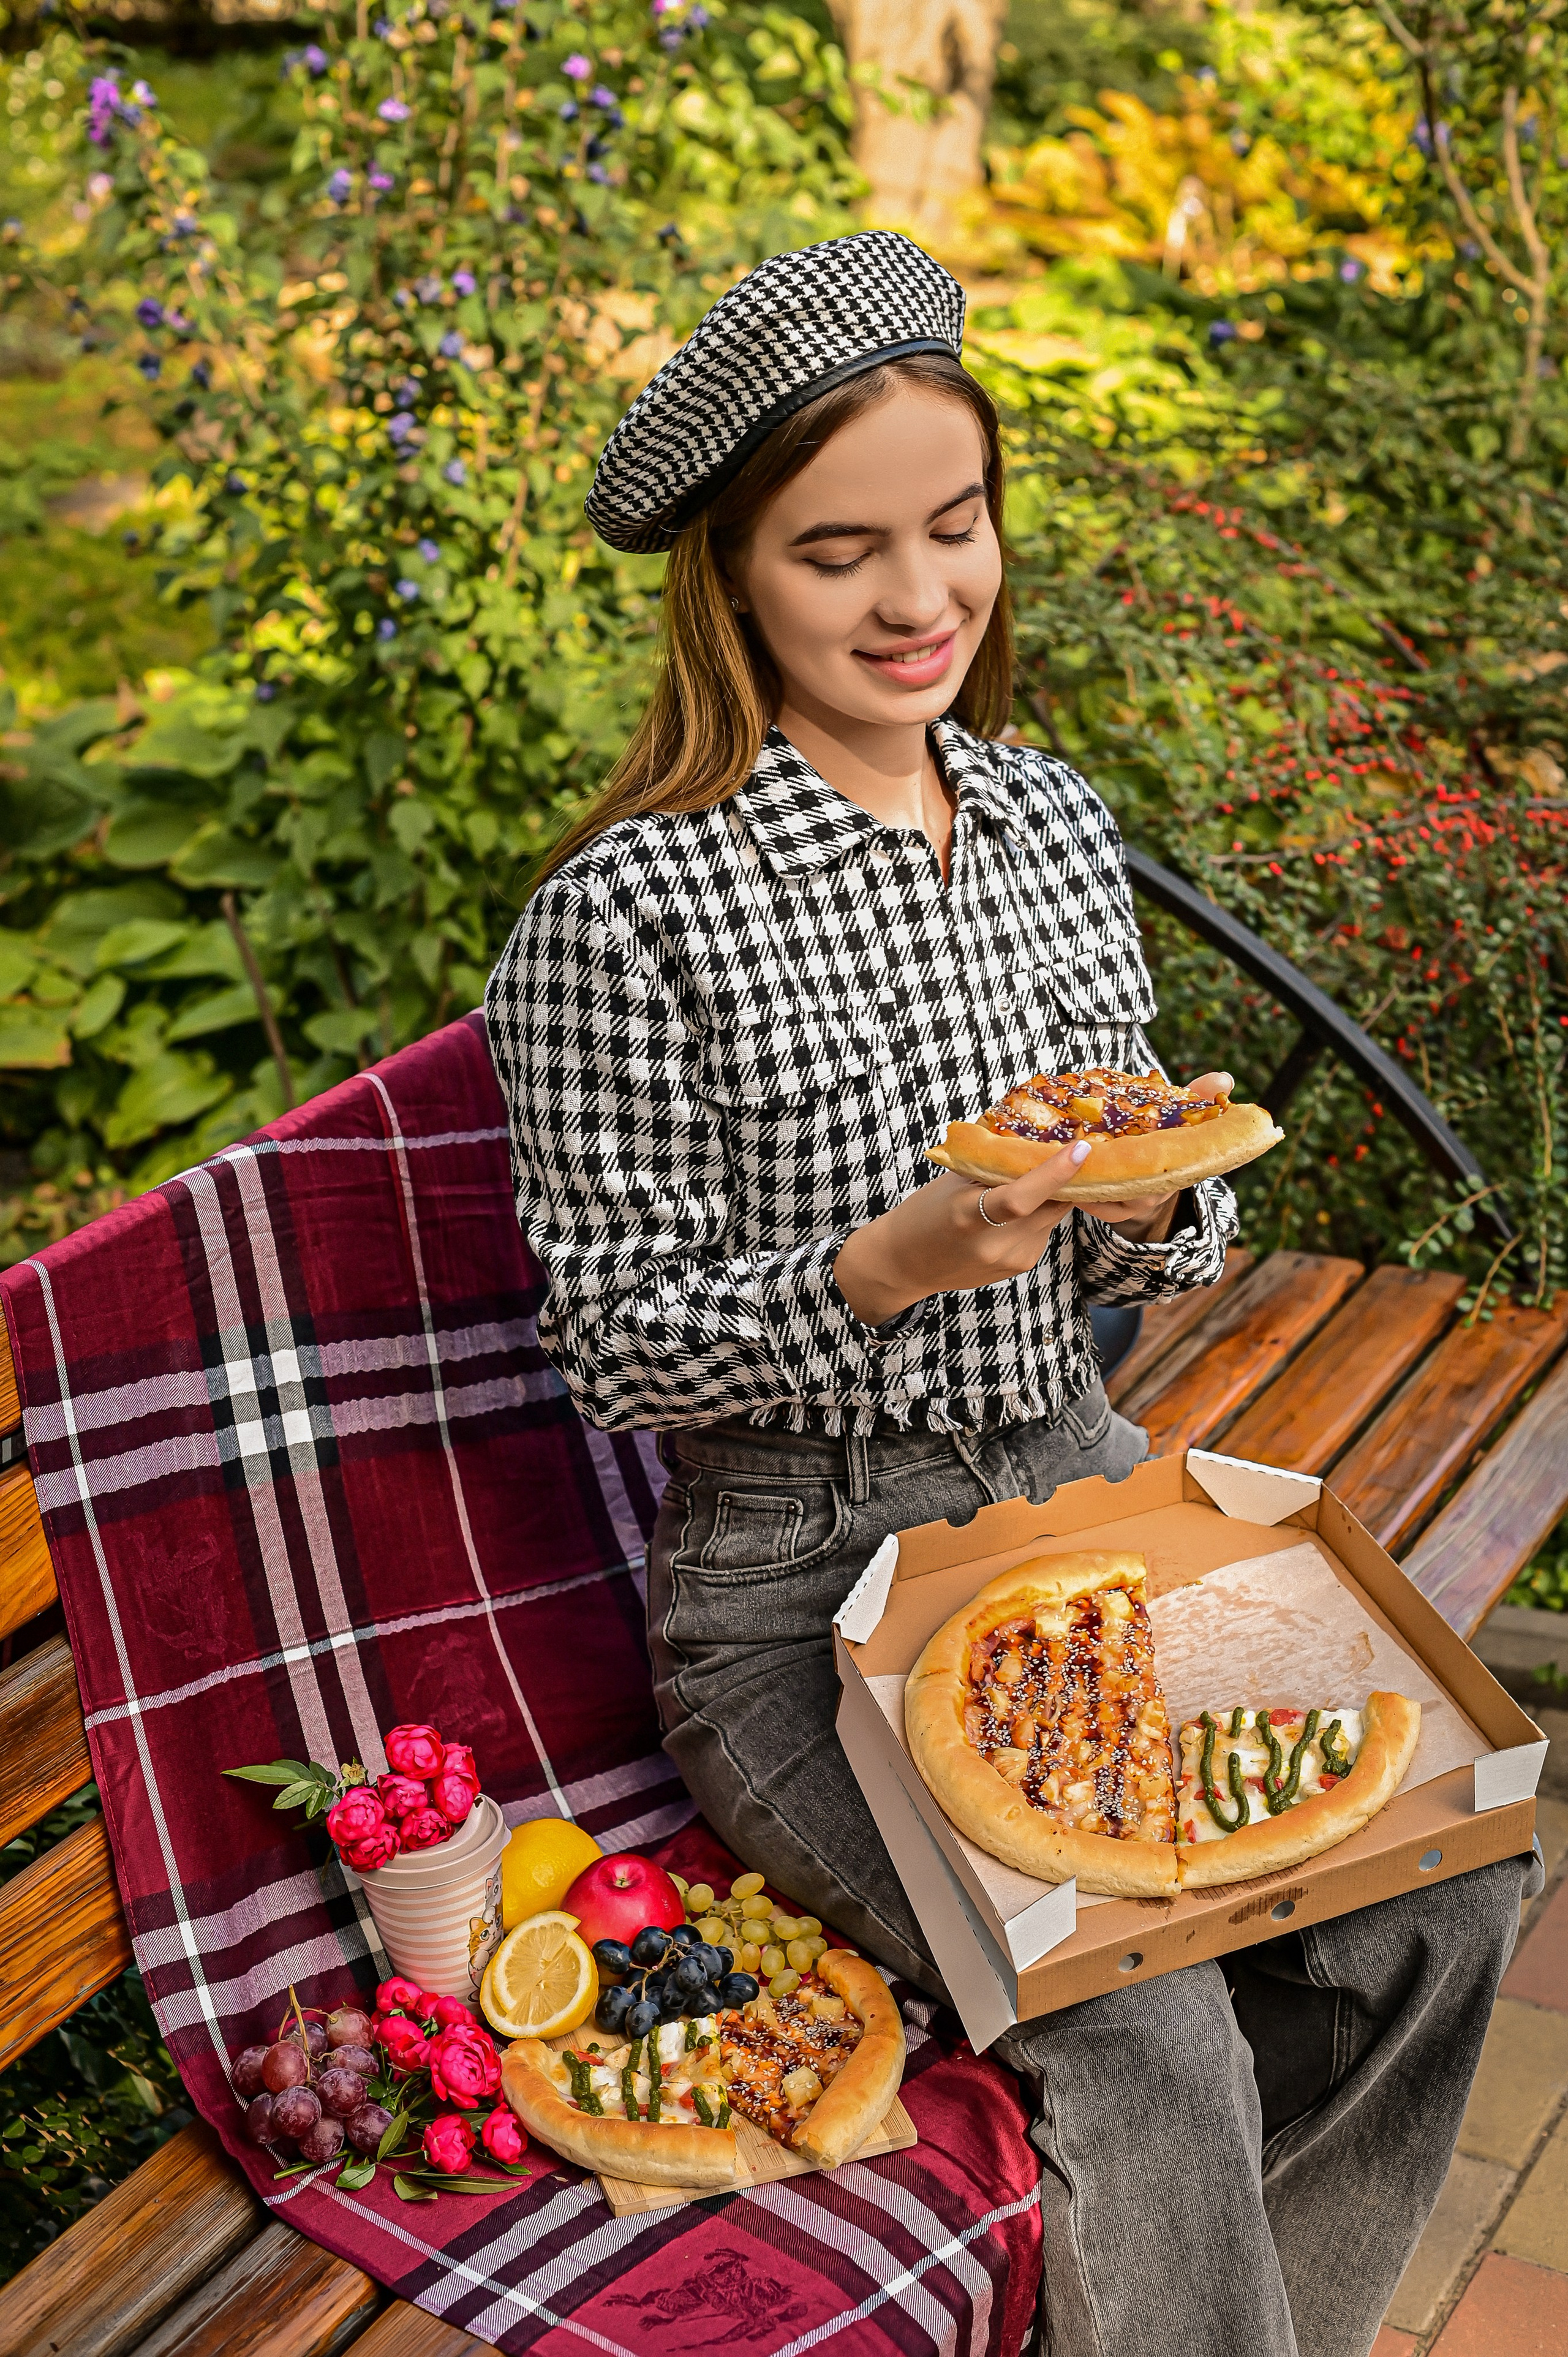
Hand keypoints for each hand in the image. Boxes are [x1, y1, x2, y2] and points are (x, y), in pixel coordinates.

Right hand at [832, 1070, 1234, 1324]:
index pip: (1019, 1197)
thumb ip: (992, 1163)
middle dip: (1077, 1174)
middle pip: (1053, 1202)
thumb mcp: (951, 1183)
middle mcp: (998, 1243)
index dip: (1054, 1174)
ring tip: (1062, 1165)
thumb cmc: (923, 1213)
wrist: (903, 1265)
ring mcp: (1015, 1258)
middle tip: (1106, 1144)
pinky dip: (1043, 1207)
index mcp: (970, 1217)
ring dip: (1060, 1187)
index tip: (1084, 1149)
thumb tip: (1036, 1130)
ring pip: (1055, 1211)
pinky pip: (1046, 1225)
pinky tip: (1027, 1204)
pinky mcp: (1021, 1266)